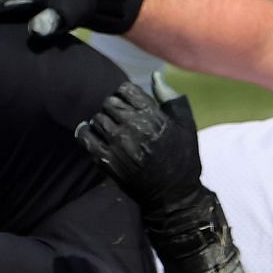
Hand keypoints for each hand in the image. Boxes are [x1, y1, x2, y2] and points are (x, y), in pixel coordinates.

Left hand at [76, 76, 203, 212]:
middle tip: (120, 117)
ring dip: (103, 121)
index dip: (126, 93)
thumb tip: (155, 75)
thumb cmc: (183, 158)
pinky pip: (86, 138)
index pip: (126, 89)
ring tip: (111, 130)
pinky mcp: (107, 161)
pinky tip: (91, 133)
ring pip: (98, 118)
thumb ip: (170, 98)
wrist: (174, 196)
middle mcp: (133, 127)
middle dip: (114, 107)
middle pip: (110, 102)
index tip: (129, 102)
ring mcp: (118, 144)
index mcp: (153, 115)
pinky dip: (85, 132)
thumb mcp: (186, 125)